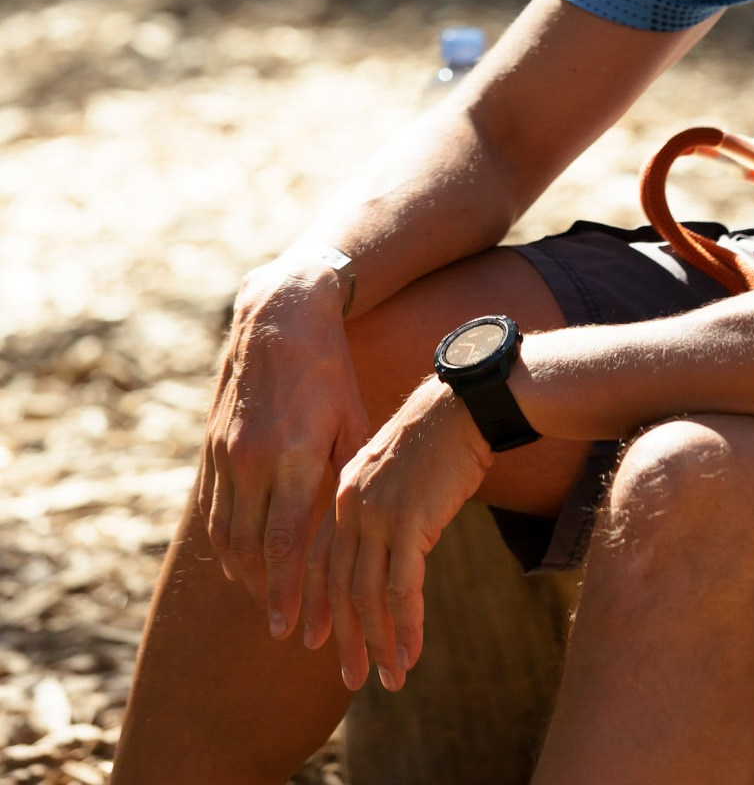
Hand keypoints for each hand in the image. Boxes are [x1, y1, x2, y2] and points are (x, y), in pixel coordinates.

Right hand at [198, 258, 369, 639]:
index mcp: (294, 455)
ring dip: (241, 572)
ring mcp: (225, 453)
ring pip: (224, 534)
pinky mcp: (209, 445)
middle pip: (250, 550)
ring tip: (262, 595)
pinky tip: (240, 556)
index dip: (288, 592)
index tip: (294, 630)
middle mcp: (252, 459)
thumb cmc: (328, 369)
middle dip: (264, 593)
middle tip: (282, 624)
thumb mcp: (350, 419)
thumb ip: (345, 475)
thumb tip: (350, 531)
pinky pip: (211, 508)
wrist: (277, 316)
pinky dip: (224, 540)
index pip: (284, 543)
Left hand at [301, 377, 491, 691]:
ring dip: (378, 642)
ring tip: (389, 678)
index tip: (315, 640)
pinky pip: (402, 588)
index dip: (316, 604)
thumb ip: (379, 504)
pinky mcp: (409, 521)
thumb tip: (383, 543)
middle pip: (338, 586)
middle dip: (346, 638)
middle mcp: (352, 507)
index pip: (319, 560)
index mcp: (344, 494)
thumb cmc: (437, 435)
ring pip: (367, 595)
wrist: (463, 404)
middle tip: (351, 678)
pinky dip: (406, 626)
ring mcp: (378, 514)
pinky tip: (412, 653)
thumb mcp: (394, 469)